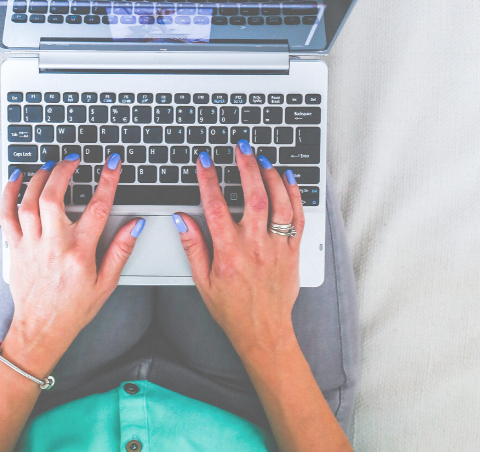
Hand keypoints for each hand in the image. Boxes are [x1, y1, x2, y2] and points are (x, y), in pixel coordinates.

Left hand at [0, 154, 142, 372]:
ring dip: (39, 177)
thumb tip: (136, 224)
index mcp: (79, 252)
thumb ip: (121, 250)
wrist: (40, 330)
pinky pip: (7, 215)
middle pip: (54, 197)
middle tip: (74, 159)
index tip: (112, 163)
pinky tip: (17, 177)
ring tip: (51, 165)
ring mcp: (31, 245)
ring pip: (29, 202)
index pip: (97, 208)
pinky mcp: (15, 248)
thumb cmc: (74, 308)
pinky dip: (10, 193)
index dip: (107, 181)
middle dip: (64, 171)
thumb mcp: (107, 283)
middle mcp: (53, 245)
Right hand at [175, 142, 304, 359]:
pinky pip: (297, 217)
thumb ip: (193, 246)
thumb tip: (182, 218)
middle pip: (254, 197)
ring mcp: (277, 247)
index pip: (216, 207)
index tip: (204, 161)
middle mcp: (255, 246)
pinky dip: (294, 195)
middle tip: (241, 148)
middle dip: (247, 167)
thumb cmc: (232, 309)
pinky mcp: (293, 251)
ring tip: (262, 158)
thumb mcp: (202, 281)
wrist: (264, 332)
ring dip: (271, 176)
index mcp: (229, 252)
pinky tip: (287, 179)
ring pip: (279, 203)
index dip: (208, 179)